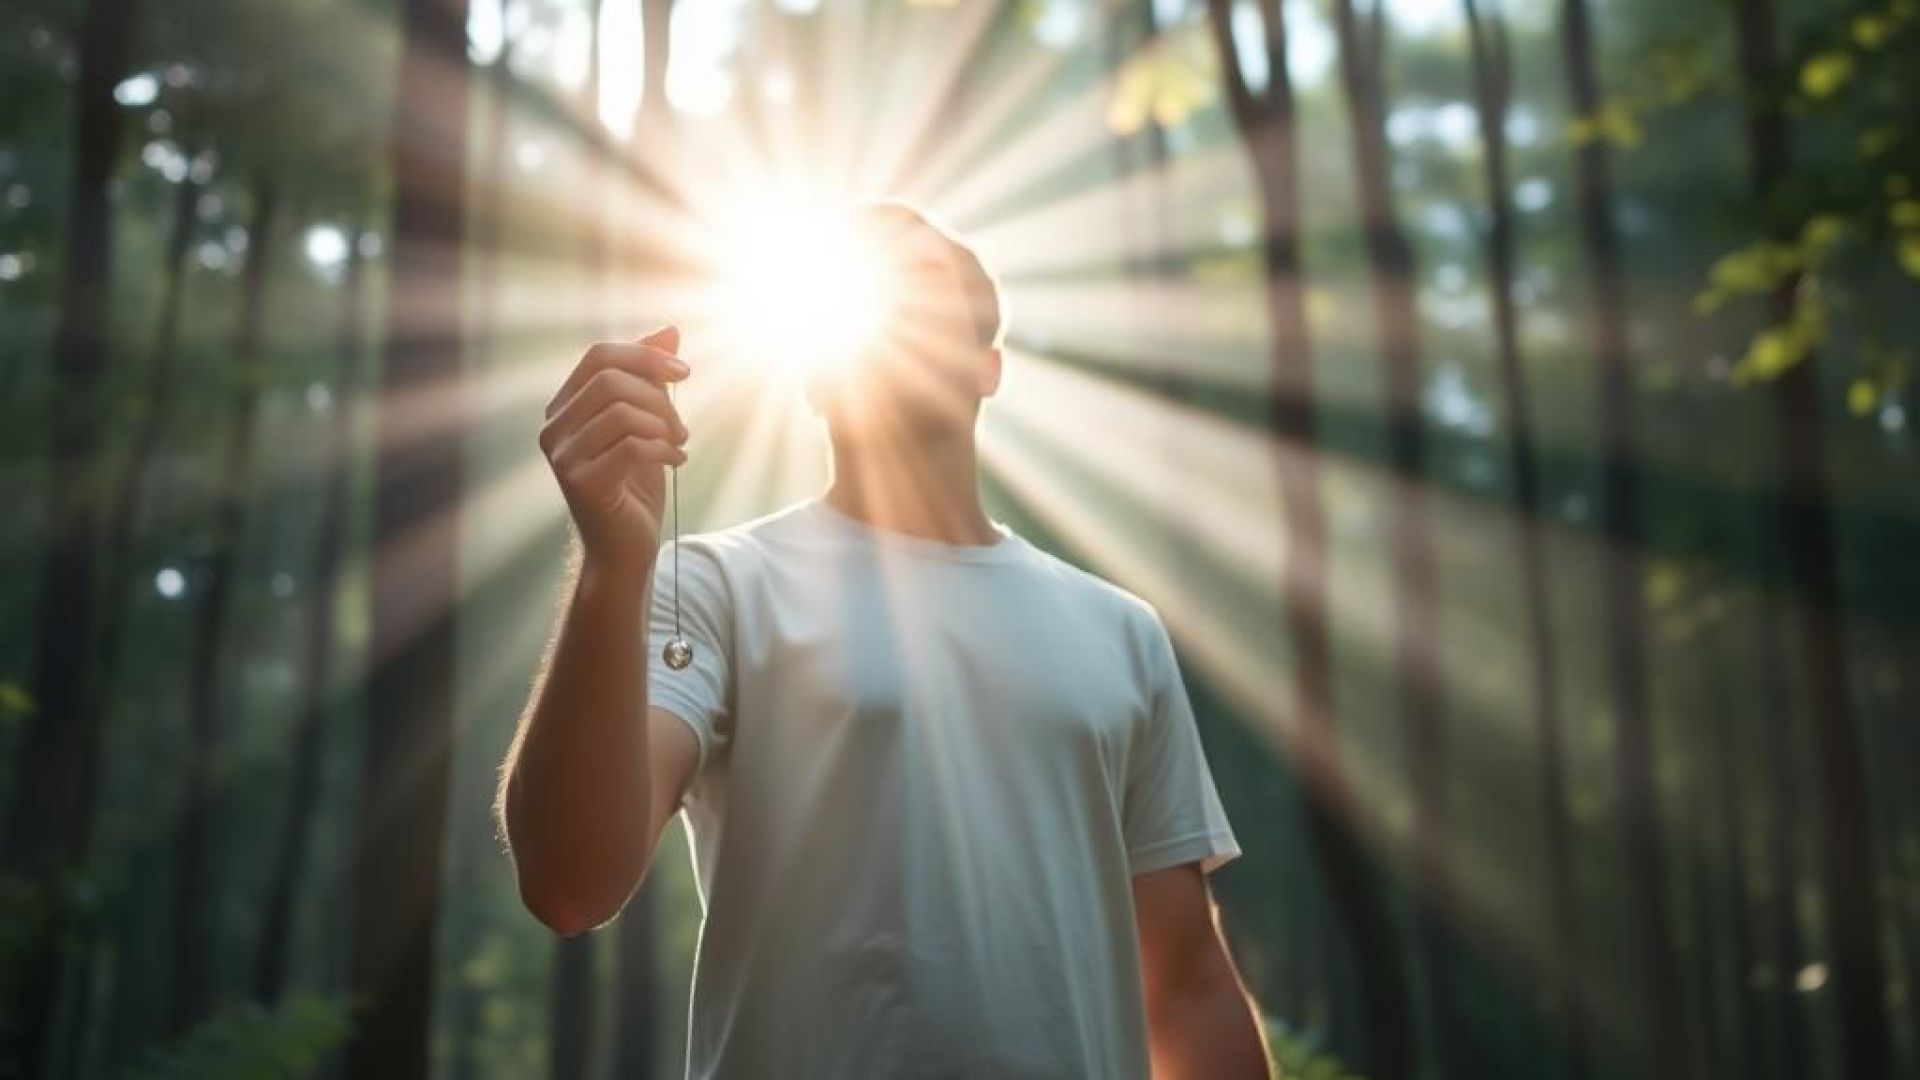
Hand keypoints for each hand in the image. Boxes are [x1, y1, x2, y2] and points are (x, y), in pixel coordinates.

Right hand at [540, 327, 690, 578]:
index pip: (599, 355)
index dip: (645, 354)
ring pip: (622, 412)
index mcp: (564, 407)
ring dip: (664, 426)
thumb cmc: (635, 485)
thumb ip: (651, 378)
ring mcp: (562, 456)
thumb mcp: (648, 422)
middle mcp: (553, 428)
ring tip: (678, 445)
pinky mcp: (580, 483)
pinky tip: (676, 462)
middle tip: (681, 428)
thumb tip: (670, 329)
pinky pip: (631, 446)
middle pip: (611, 380)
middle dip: (659, 398)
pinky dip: (664, 450)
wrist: (626, 548)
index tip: (685, 373)